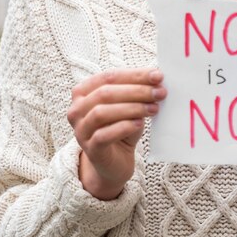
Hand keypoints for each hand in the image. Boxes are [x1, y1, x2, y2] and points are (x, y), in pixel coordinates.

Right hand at [67, 68, 165, 199]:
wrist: (115, 161)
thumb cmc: (122, 127)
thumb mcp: (128, 104)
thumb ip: (136, 90)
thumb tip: (156, 77)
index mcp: (84, 91)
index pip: (109, 76)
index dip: (135, 75)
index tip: (158, 76)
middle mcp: (77, 109)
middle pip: (106, 93)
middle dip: (136, 90)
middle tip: (160, 92)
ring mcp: (81, 130)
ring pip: (102, 113)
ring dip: (132, 108)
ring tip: (154, 108)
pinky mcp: (90, 149)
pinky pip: (104, 135)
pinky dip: (124, 127)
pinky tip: (140, 123)